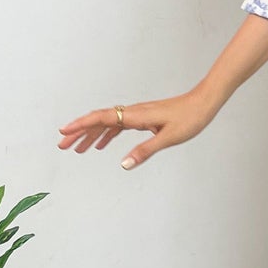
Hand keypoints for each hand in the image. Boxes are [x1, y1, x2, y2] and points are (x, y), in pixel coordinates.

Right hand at [57, 91, 215, 170]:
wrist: (204, 102)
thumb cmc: (190, 118)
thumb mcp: (168, 138)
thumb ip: (145, 151)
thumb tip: (124, 164)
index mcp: (136, 115)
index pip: (102, 119)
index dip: (81, 125)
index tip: (64, 132)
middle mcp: (133, 112)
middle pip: (99, 120)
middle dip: (79, 132)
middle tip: (62, 145)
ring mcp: (137, 114)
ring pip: (107, 123)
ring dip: (90, 135)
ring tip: (77, 149)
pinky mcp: (143, 117)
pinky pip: (118, 126)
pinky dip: (106, 134)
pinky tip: (101, 145)